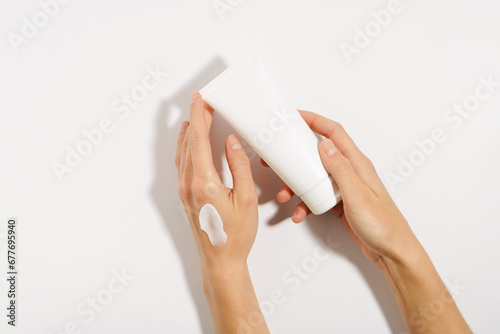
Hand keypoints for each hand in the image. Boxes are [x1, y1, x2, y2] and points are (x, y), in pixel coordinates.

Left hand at [176, 92, 268, 333]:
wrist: (220, 260)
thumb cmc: (235, 235)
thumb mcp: (246, 199)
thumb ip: (239, 167)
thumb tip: (232, 142)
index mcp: (204, 182)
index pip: (199, 140)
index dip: (200, 116)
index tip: (200, 98)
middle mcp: (189, 184)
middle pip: (189, 143)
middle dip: (196, 119)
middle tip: (202, 101)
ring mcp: (184, 190)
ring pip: (183, 152)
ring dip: (189, 132)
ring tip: (196, 116)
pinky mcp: (185, 196)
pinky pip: (182, 164)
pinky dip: (186, 147)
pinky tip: (189, 143)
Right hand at [264, 110, 418, 263]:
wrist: (391, 251)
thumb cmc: (382, 224)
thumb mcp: (358, 195)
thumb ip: (341, 169)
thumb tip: (324, 144)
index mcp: (357, 164)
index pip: (334, 132)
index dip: (314, 120)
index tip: (295, 117)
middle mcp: (350, 171)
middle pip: (319, 153)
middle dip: (296, 154)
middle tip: (277, 158)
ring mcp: (344, 187)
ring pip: (314, 177)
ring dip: (296, 184)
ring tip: (284, 194)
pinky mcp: (340, 202)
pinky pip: (317, 196)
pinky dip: (305, 203)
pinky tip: (300, 213)